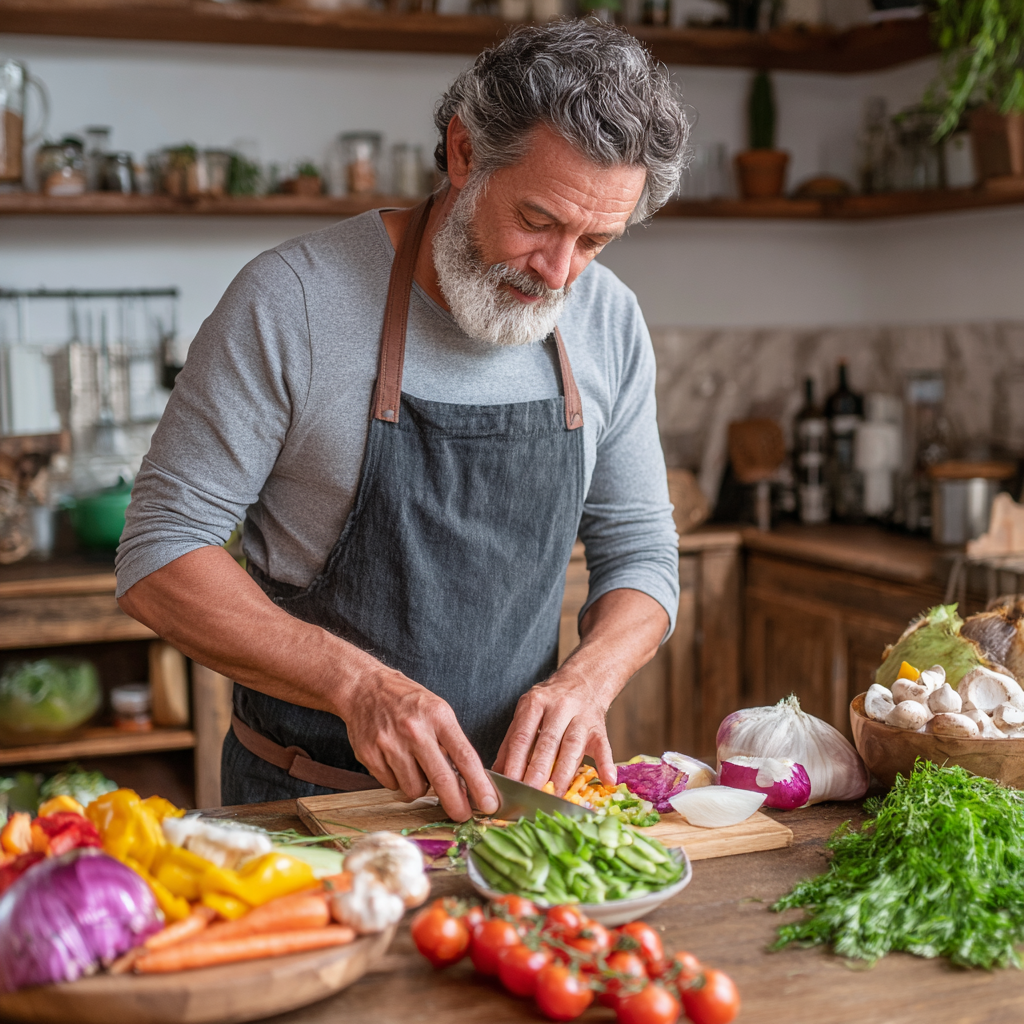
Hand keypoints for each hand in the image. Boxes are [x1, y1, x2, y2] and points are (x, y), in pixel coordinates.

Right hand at [341, 666, 497, 821]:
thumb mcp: (437, 710)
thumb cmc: (406, 701)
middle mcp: (414, 730)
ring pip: (414, 788)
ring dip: (419, 786)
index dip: (479, 785)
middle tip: (463, 815)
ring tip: (415, 765)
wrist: (363, 687)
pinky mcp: (369, 755)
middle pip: (441, 779)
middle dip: (456, 803)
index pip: (464, 756)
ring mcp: (390, 743)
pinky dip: (397, 780)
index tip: (489, 804)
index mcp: (438, 716)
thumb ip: (451, 742)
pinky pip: (391, 785)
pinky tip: (395, 760)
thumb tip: (468, 781)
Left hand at [492, 666, 615, 796]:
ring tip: (557, 793)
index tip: (509, 783)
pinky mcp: (599, 728)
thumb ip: (511, 743)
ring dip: (564, 772)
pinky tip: (608, 780)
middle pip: (547, 742)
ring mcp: (581, 717)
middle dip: (538, 769)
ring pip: (572, 746)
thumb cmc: (550, 704)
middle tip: (530, 792)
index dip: (515, 761)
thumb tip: (495, 774)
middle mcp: (559, 708)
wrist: (583, 680)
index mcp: (535, 704)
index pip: (523, 736)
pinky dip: (606, 764)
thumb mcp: (527, 713)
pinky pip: (604, 747)